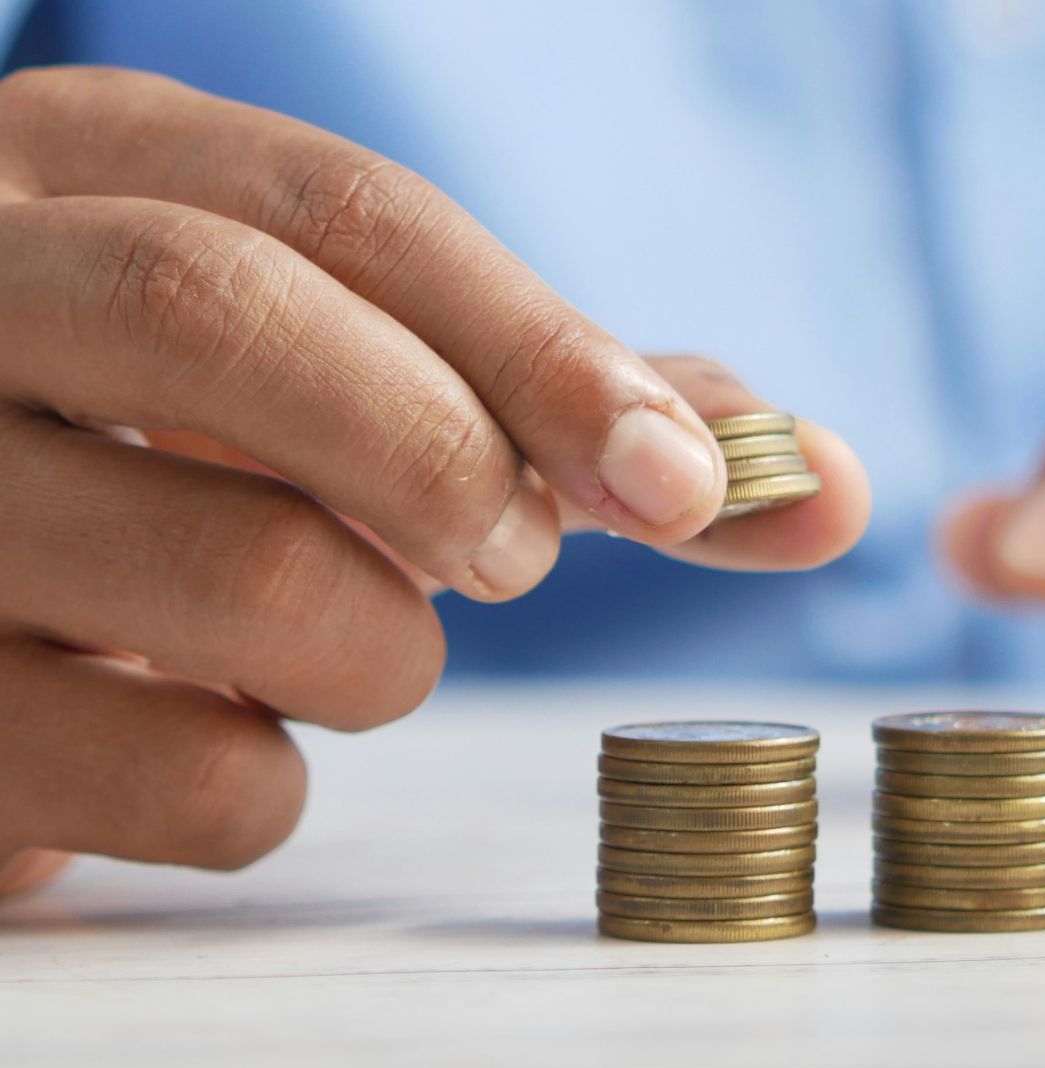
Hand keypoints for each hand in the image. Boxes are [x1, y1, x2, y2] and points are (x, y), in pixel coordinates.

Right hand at [0, 68, 869, 898]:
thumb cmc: (184, 454)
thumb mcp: (346, 375)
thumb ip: (569, 409)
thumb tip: (824, 482)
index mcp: (88, 173)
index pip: (343, 211)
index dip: (547, 348)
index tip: (688, 482)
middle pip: (223, 312)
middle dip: (443, 452)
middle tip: (510, 554)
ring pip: (234, 569)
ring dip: (379, 651)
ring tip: (339, 639)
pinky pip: (176, 777)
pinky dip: (265, 784)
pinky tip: (207, 726)